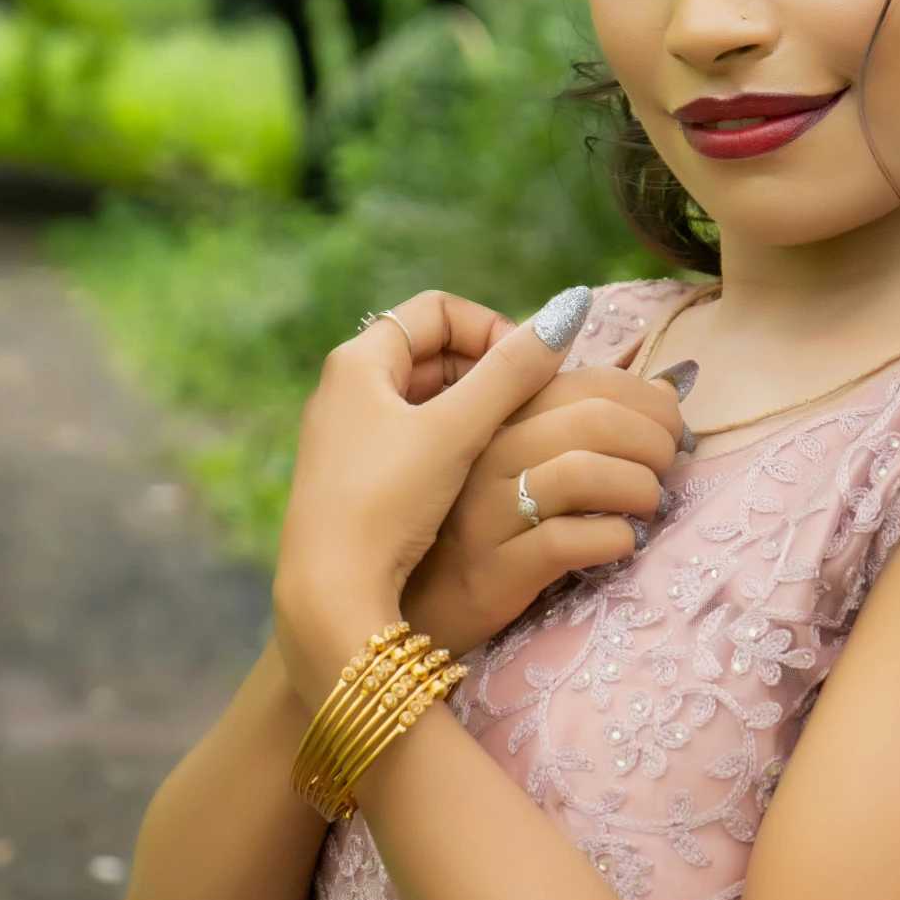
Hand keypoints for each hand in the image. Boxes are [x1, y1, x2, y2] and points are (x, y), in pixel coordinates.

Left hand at [271, 287, 598, 707]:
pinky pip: (415, 439)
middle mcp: (346, 388)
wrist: (328, 592)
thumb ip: (513, 372)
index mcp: (358, 360)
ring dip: (473, 410)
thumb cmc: (388, 500)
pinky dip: (451, 443)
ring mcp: (347, 435)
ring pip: (428, 399)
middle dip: (486, 372)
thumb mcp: (456, 431)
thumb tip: (571, 307)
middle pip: (434, 352)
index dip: (491, 329)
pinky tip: (476, 476)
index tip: (525, 372)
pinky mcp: (353, 477)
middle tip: (526, 410)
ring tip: (508, 443)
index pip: (439, 311)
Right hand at [402, 366, 689, 651]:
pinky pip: (568, 540)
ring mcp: (488, 510)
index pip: (590, 381)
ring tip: (648, 507)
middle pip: (594, 419)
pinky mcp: (495, 567)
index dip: (648, 401)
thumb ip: (588, 418)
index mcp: (503, 414)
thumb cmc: (491, 523)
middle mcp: (490, 452)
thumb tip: (664, 389)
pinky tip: (624, 542)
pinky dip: (614, 537)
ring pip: (583, 472)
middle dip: (653, 440)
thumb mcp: (531, 459)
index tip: (671, 429)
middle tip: (667, 468)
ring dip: (639, 487)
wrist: (425, 603)